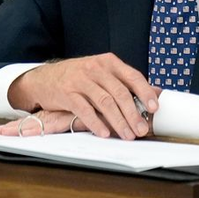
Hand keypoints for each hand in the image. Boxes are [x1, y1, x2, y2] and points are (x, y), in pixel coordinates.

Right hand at [7, 54, 159, 140]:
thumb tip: (153, 92)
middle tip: (142, 129)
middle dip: (133, 113)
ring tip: (128, 135)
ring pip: (105, 102)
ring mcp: (81, 80)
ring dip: (118, 121)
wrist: (45, 77)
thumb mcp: (102, 72)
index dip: (145, 92)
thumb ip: (123, 82)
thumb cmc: (79, 76)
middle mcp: (97, 69)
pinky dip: (96, 123)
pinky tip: (105, 133)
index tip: (154, 108)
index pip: (133, 76)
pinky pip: (85, 110)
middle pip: (120, 93)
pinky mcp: (67, 94)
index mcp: (109, 62)